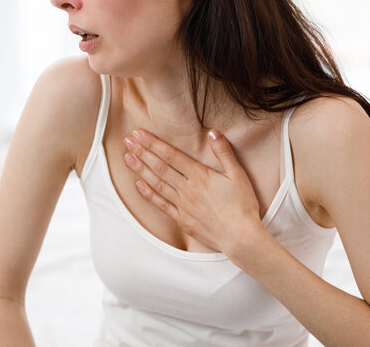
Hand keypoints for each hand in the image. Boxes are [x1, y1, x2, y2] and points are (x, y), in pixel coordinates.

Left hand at [122, 128, 269, 258]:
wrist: (240, 237)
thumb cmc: (242, 206)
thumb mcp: (238, 175)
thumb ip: (224, 152)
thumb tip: (213, 132)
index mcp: (200, 175)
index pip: (171, 155)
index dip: (153, 143)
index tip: (139, 133)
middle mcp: (187, 189)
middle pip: (160, 167)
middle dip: (142, 152)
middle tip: (127, 140)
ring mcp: (182, 205)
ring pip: (157, 183)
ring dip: (140, 169)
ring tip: (127, 158)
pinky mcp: (182, 219)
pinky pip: (161, 204)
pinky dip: (149, 194)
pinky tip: (138, 185)